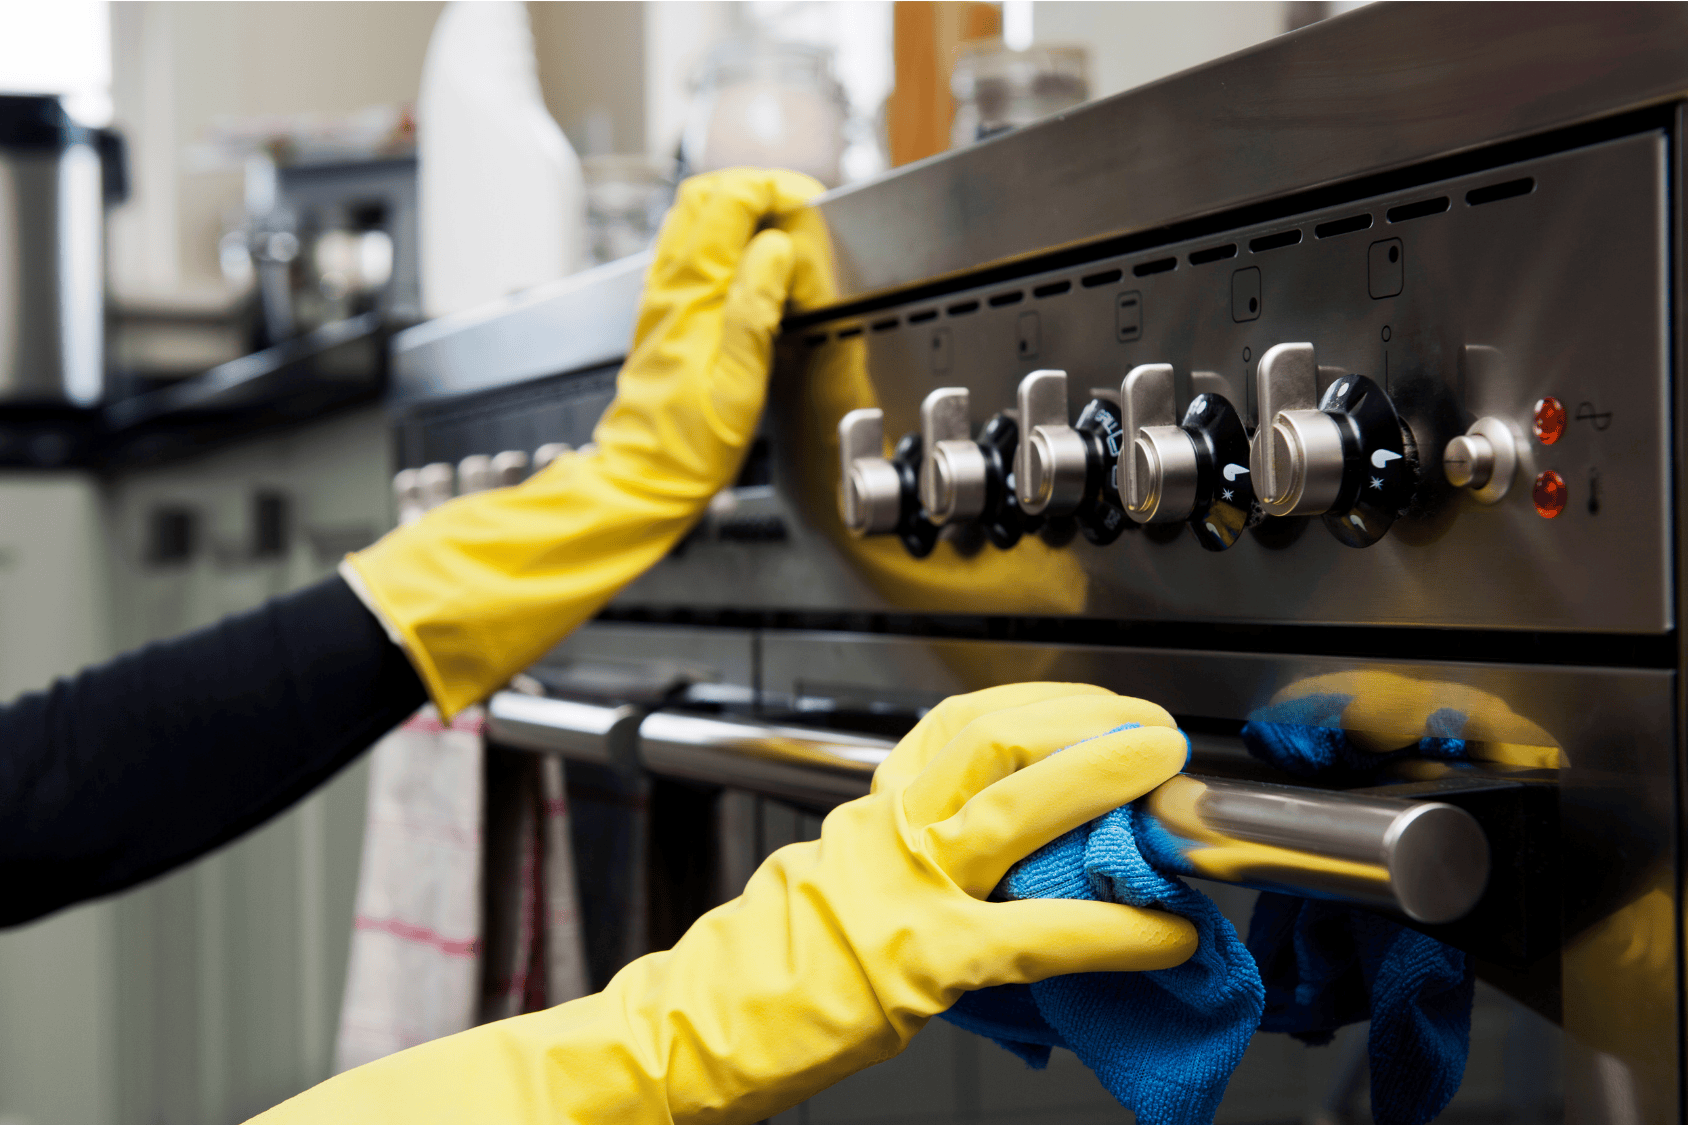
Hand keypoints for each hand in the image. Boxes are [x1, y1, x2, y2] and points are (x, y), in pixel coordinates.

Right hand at [252, 683, 1196, 1123]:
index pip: (960, 725)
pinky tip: (1163, 932)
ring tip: (1168, 786)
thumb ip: (912, 855)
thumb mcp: (836, 883)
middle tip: (1153, 730)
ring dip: (1102, 787)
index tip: (1100, 704)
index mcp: (868, 811)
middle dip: (1084, 722)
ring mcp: (898, 891)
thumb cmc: (763, 970)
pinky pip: (1031, 932)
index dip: (1043, 704)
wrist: (690, 1034)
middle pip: (992, 739)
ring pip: (1013, 809)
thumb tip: (1017, 858)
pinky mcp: (917, 962)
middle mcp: (882, 831)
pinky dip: (1108, 927)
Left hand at [343, 168, 826, 716]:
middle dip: (758, 188)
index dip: (774, 188)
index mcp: (691, 294)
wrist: (646, 477)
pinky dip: (728, 239)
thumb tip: (776, 250)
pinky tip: (753, 265)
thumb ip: (756, 307)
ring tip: (785, 232)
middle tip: (801, 210)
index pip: (728, 200)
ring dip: (742, 209)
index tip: (810, 205)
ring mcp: (666, 298)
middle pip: (706, 195)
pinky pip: (694, 251)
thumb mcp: (739, 380)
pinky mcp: (668, 316)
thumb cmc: (690, 443)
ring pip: (696, 219)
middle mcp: (672, 287)